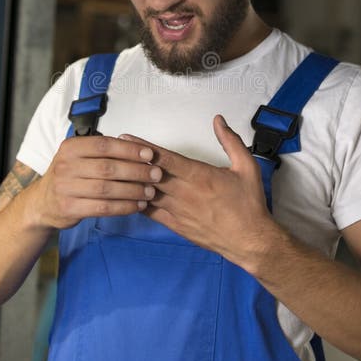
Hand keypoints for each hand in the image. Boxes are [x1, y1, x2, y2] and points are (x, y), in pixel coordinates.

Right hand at [31, 135, 161, 230]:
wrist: (43, 202)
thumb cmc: (70, 176)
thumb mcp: (79, 157)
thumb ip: (104, 153)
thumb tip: (141, 151)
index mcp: (71, 148)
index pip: (104, 145)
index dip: (128, 149)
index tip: (149, 154)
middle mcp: (65, 166)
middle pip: (108, 168)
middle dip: (136, 171)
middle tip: (156, 174)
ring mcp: (65, 188)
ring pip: (106, 189)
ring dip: (132, 191)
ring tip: (150, 192)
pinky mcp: (68, 208)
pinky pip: (102, 207)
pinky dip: (123, 207)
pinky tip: (137, 206)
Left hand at [121, 115, 279, 269]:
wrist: (249, 240)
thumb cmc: (249, 203)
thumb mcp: (246, 167)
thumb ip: (231, 141)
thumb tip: (218, 120)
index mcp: (199, 175)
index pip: (164, 158)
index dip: (143, 148)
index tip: (126, 139)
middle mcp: (184, 192)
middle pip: (149, 174)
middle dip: (129, 161)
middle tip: (110, 150)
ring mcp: (177, 211)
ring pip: (146, 193)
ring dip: (130, 181)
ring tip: (112, 171)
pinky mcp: (175, 225)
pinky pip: (150, 212)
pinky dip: (137, 202)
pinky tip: (125, 195)